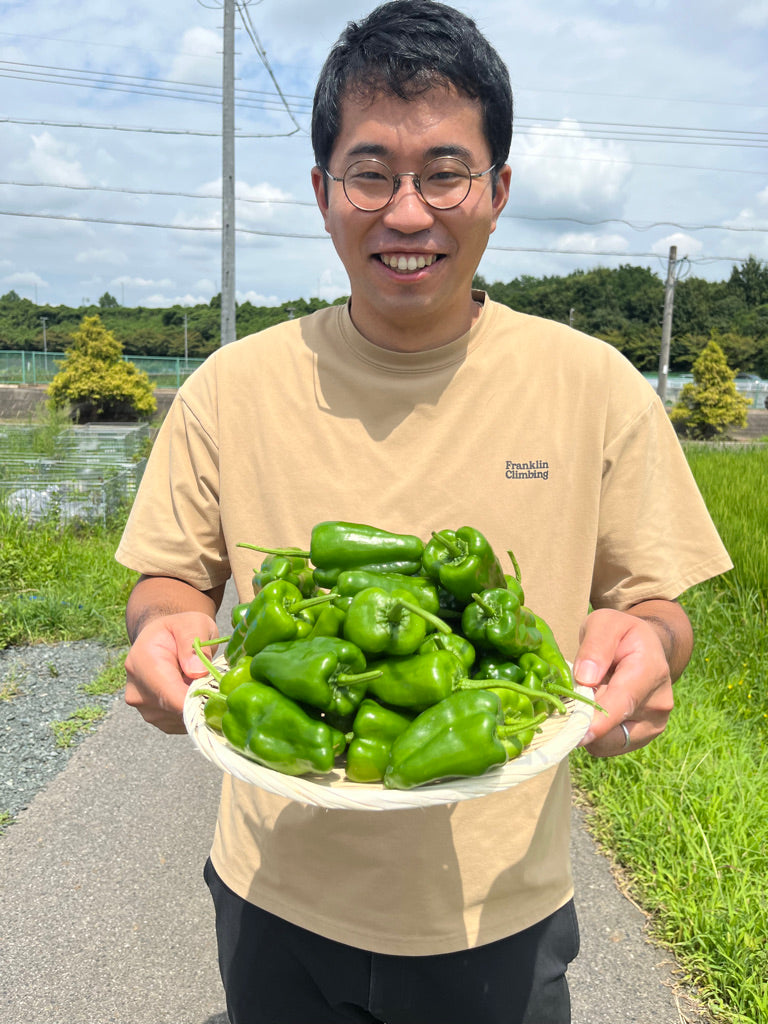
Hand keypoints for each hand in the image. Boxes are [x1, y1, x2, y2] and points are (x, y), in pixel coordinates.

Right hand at [124, 612, 219, 733]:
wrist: (164, 639)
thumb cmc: (181, 629)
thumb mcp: (192, 624)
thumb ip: (192, 643)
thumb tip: (196, 671)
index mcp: (141, 662)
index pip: (169, 695)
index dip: (198, 699)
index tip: (222, 695)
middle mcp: (136, 689)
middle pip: (175, 710)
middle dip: (201, 701)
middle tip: (217, 683)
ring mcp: (143, 707)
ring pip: (179, 720)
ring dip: (197, 706)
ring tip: (202, 682)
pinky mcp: (154, 718)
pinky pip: (180, 724)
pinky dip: (193, 712)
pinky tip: (196, 693)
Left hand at [572, 604, 684, 756]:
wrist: (647, 648)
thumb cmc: (621, 634)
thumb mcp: (605, 623)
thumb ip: (596, 646)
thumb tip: (585, 678)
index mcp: (650, 670)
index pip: (623, 701)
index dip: (598, 721)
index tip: (576, 734)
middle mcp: (659, 703)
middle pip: (612, 727)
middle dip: (584, 718)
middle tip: (569, 696)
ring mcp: (653, 725)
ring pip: (609, 742)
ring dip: (589, 727)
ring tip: (589, 698)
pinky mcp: (642, 738)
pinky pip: (609, 746)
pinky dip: (595, 734)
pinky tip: (595, 711)